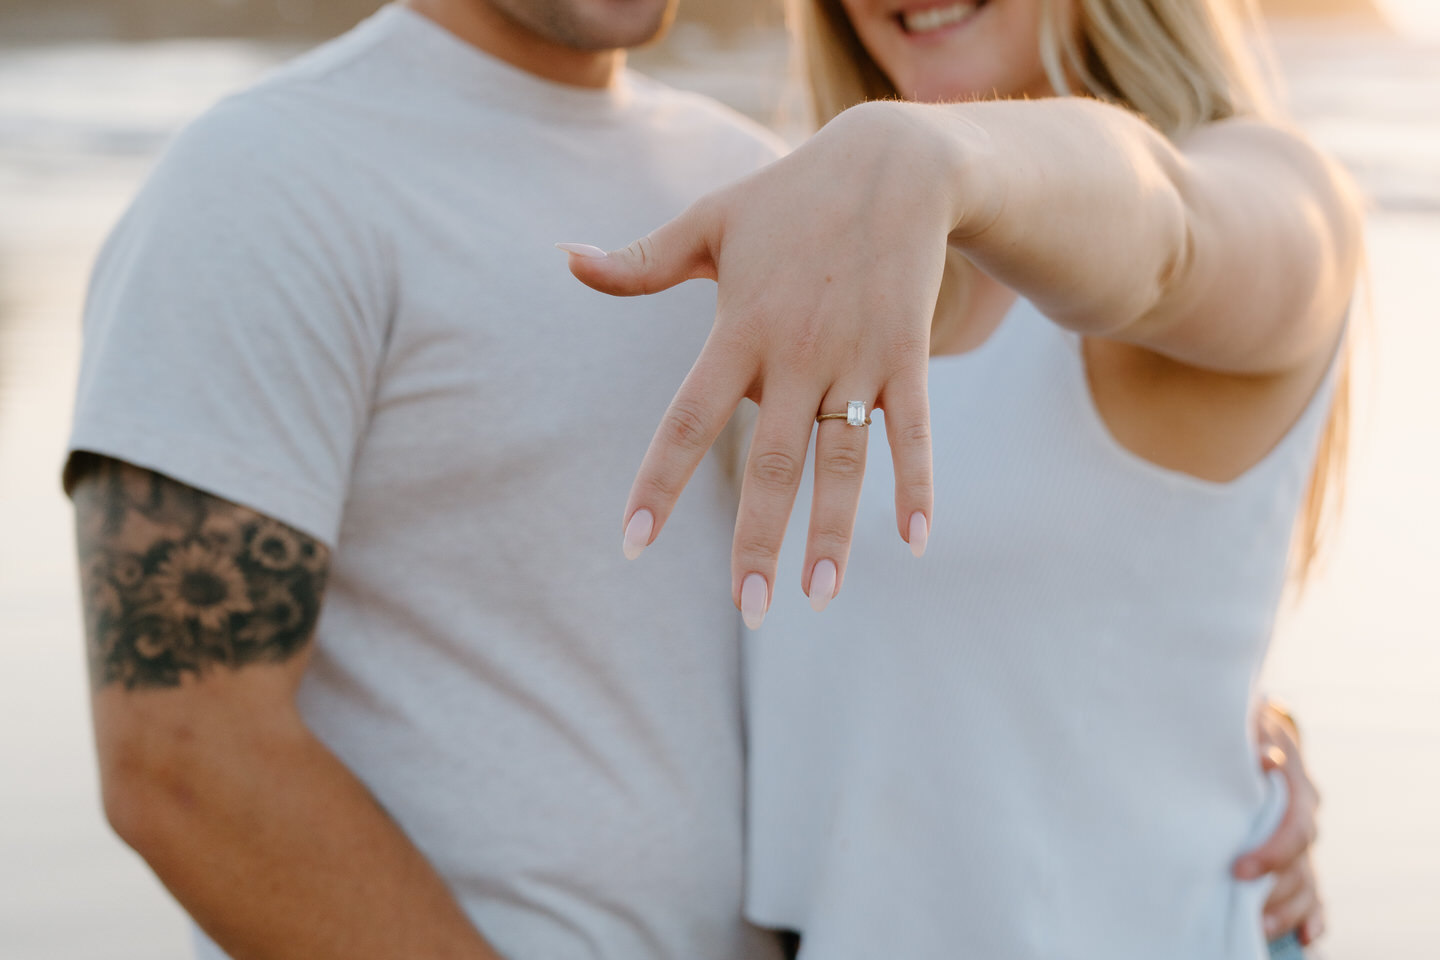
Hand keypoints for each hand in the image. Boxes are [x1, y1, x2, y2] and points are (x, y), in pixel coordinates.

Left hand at [561, 103, 962, 624]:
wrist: (894, 162)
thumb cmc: (789, 197)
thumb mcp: (709, 223)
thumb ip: (640, 261)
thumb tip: (564, 261)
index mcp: (739, 329)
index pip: (688, 419)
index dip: (660, 483)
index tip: (632, 545)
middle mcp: (798, 354)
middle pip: (773, 461)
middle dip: (759, 540)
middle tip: (747, 610)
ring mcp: (857, 359)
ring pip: (843, 460)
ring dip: (834, 532)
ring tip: (818, 597)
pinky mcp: (907, 356)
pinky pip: (914, 431)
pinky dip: (917, 484)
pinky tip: (915, 542)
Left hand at [1234, 703, 1325, 944]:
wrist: (1250, 730)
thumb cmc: (1238, 729)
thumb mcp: (1243, 725)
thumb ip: (1251, 739)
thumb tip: (1266, 757)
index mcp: (1296, 786)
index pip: (1296, 827)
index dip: (1272, 852)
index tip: (1239, 871)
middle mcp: (1305, 817)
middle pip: (1300, 863)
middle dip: (1272, 888)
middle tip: (1242, 907)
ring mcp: (1302, 842)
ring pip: (1305, 883)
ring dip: (1285, 909)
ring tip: (1259, 928)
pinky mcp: (1296, 860)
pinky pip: (1313, 895)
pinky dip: (1311, 918)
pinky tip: (1303, 938)